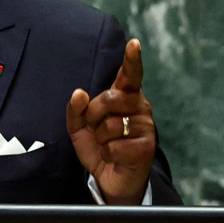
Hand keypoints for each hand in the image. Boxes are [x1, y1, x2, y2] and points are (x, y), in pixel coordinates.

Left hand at [66, 38, 154, 204]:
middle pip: (109, 98)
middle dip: (93, 115)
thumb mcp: (79, 127)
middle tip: (96, 128)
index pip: (130, 74)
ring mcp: (146, 127)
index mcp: (125, 97)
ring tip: (108, 144)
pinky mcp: (147, 148)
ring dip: (101, 139)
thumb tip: (79, 93)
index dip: (132, 59)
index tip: (134, 43)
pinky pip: (115, 146)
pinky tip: (114, 157)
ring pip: (111, 125)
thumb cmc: (98, 146)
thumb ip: (76, 109)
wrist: (110, 178)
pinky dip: (107, 154)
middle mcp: (139, 107)